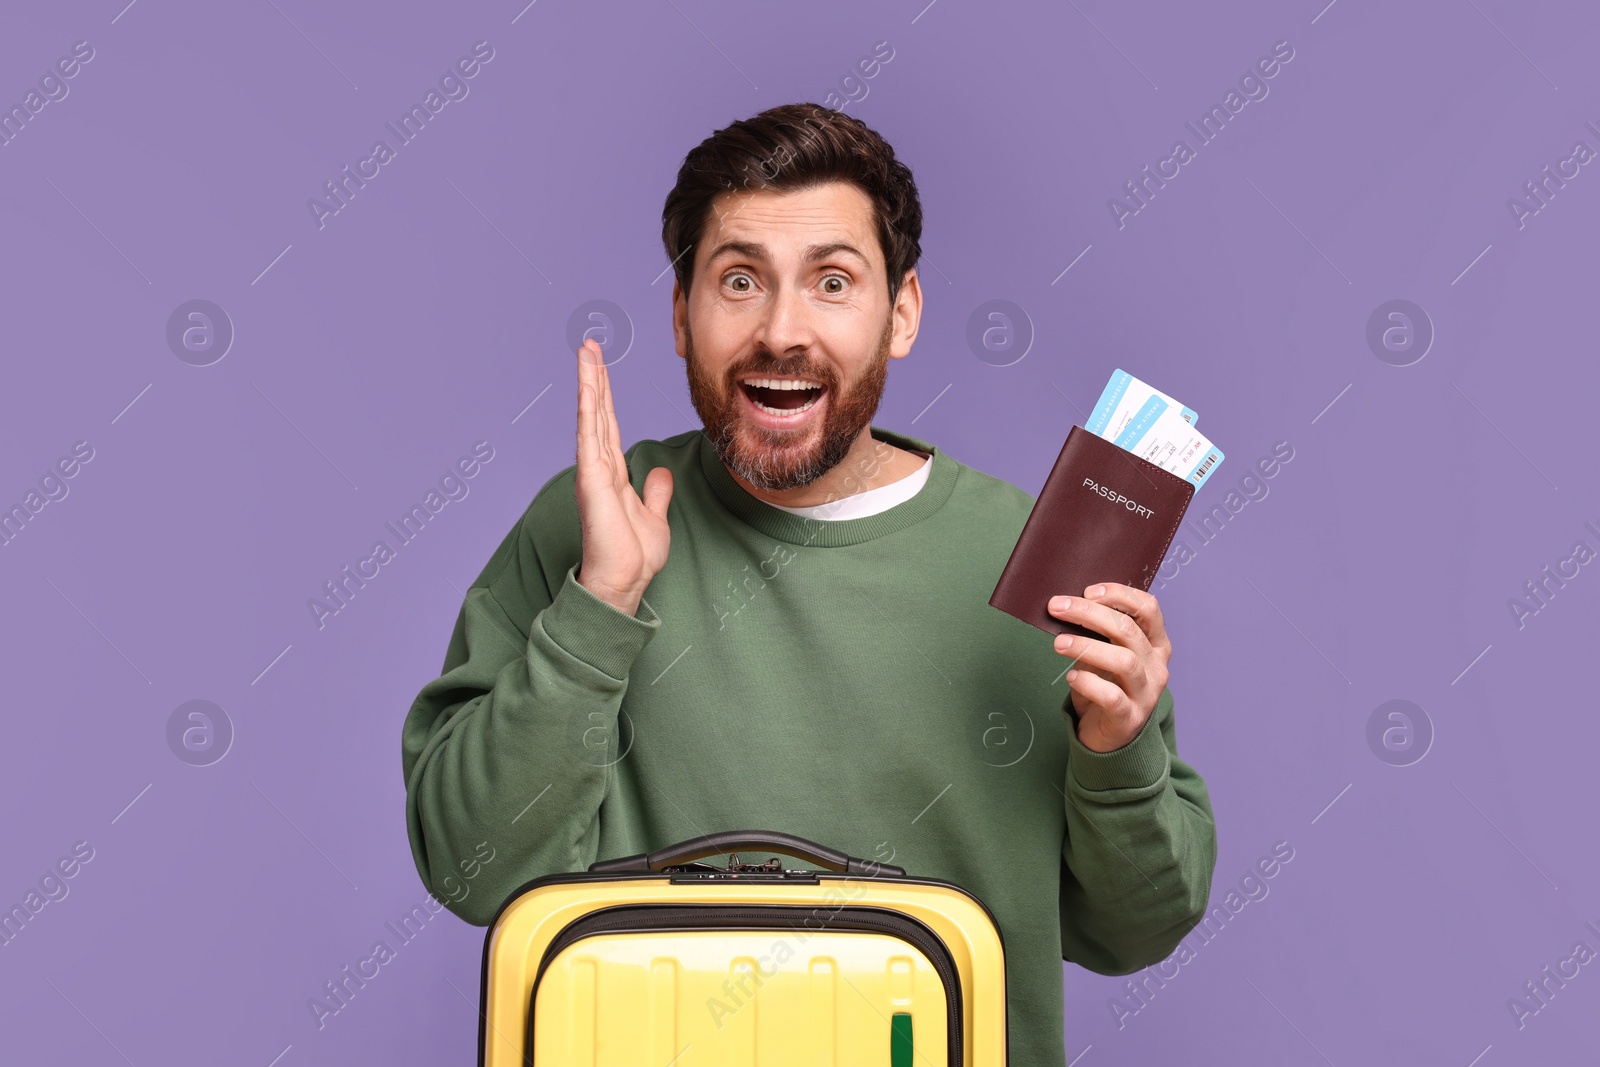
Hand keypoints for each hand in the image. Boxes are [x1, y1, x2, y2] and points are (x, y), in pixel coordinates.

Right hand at [574, 338, 672, 614]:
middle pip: (598, 413)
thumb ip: (655, 491)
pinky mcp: (592, 480)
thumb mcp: (655, 516)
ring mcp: (593, 472)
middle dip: (595, 378)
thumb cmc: (634, 556)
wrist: (624, 581)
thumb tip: (659, 470)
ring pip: (592, 417)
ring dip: (589, 382)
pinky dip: (589, 408)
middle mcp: (600, 467)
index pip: (609, 425)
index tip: (602, 368)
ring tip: (586, 351)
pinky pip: (590, 436)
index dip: (607, 395)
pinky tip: (589, 385)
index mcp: (614, 474)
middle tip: (590, 346)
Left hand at [1048, 584, 1171, 752]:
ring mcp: (1146, 694)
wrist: (1111, 738)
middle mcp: (1156, 666)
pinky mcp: (1129, 718)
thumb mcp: (1106, 655)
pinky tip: (1072, 678)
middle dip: (1089, 614)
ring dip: (1086, 647)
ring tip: (1059, 643)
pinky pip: (1112, 696)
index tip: (1088, 591)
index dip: (1119, 594)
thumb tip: (1066, 606)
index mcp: (1155, 644)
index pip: (1148, 608)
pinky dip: (1088, 683)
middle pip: (1128, 630)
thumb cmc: (1106, 686)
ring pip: (1123, 662)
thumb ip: (1098, 633)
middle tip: (1057, 607)